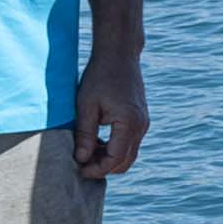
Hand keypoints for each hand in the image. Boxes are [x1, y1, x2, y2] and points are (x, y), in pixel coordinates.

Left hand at [71, 49, 149, 186]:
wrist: (119, 54)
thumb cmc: (99, 76)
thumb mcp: (86, 106)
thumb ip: (85, 134)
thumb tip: (81, 159)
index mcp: (128, 123)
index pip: (114, 159)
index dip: (96, 169)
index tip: (78, 169)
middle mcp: (141, 126)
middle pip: (125, 162)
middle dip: (103, 167)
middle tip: (81, 163)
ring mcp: (143, 123)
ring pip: (129, 154)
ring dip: (109, 158)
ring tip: (87, 151)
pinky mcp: (141, 120)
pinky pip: (130, 143)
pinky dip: (115, 148)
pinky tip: (97, 141)